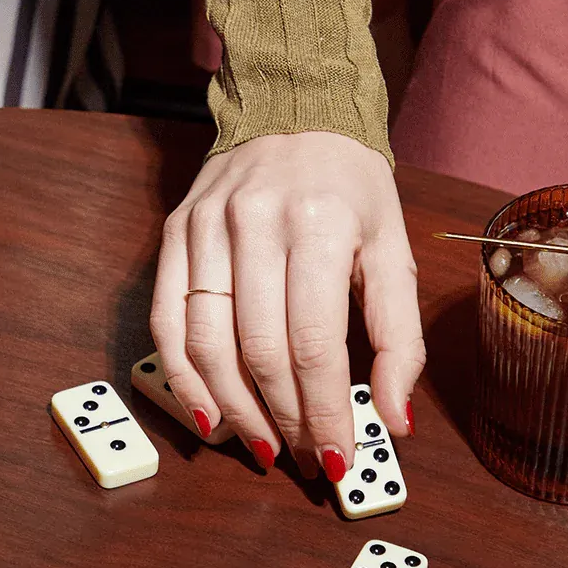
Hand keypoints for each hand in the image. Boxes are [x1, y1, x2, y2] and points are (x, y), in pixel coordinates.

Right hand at [150, 132, 423, 479]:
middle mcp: (257, 223)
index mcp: (321, 225)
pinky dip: (183, 378)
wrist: (295, 108)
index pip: (315, 344)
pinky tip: (209, 415)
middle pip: (261, 350)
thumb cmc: (352, 190)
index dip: (325, 412)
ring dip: (234, 410)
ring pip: (207, 343)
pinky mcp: (173, 234)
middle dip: (285, 419)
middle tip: (305, 458)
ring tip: (263, 446)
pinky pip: (166, 321)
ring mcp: (206, 227)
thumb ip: (400, 339)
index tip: (339, 458)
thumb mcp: (394, 253)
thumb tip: (396, 421)